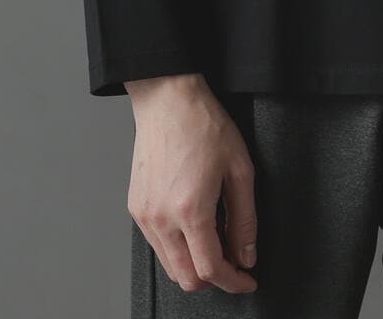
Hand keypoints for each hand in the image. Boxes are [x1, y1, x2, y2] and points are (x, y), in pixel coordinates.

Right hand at [125, 74, 258, 294]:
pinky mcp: (135, 208)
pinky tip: (194, 226)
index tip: (246, 280)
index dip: (233, 281)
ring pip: (169, 265)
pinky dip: (177, 247)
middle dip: (213, 279)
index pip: (210, 269)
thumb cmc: (203, 125)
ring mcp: (144, 215)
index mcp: (190, 210)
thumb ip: (245, 219)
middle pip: (186, 278)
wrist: (168, 100)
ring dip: (194, 264)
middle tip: (234, 262)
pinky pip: (157, 244)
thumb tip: (247, 254)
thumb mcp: (239, 169)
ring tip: (216, 238)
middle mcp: (161, 218)